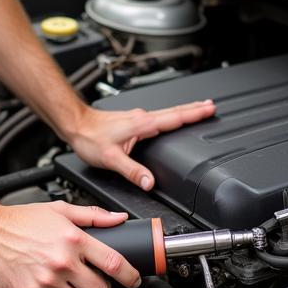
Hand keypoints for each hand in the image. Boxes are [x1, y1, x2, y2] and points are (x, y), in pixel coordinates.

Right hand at [0, 201, 139, 287]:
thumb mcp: (58, 210)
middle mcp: (63, 262)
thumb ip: (92, 215)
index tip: (134, 280)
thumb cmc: (18, 221)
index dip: (129, 275)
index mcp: (73, 239)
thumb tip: (118, 218)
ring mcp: (47, 281)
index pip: (113, 263)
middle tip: (95, 284)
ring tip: (69, 286)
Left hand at [68, 99, 215, 189]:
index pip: (174, 118)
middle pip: (175, 112)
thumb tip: (150, 182)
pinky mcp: (133, 120)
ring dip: (184, 111)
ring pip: (167, 113)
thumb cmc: (90, 137)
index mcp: (142, 124)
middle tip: (211, 105)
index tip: (210, 109)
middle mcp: (142, 118)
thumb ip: (132, 171)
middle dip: (195, 109)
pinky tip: (171, 119)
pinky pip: (158, 117)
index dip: (194, 114)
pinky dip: (171, 116)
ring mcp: (137, 118)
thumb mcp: (111, 158)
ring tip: (198, 110)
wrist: (76, 124)